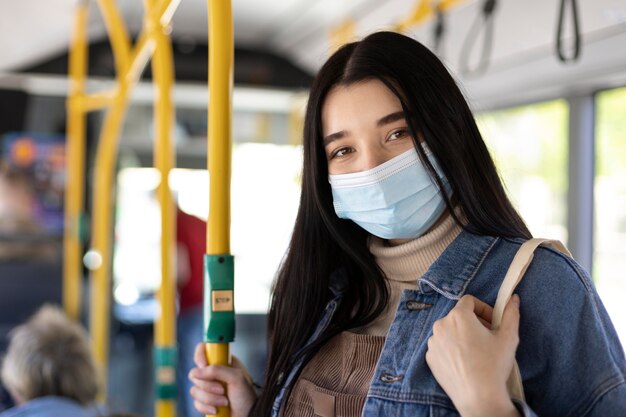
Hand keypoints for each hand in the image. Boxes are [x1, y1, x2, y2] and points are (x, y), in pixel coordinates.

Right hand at [189, 342, 256, 415]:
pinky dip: (206, 407)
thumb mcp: (236, 378)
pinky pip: (196, 403)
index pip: (204, 349)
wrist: (248, 416)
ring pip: (194, 390)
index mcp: (223, 362)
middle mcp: (214, 373)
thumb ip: (217, 370)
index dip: (200, 356)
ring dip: (210, 398)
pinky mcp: (205, 402)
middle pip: (195, 373)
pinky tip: (217, 409)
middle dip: (208, 385)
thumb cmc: (247, 397)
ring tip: (224, 402)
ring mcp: (209, 388)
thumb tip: (197, 370)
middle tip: (222, 390)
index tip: (204, 366)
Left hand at [425, 294, 520, 416]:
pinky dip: (452, 349)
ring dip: (461, 335)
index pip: (469, 301)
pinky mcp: (430, 357)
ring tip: (476, 352)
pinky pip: (442, 346)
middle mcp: (441, 325)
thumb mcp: (508, 337)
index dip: (483, 309)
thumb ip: (510, 314)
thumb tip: (513, 298)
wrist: (478, 397)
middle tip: (487, 338)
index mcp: (458, 316)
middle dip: (473, 323)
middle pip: (458, 316)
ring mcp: (433, 342)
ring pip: (449, 331)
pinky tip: (464, 362)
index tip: (492, 323)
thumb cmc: (494, 365)